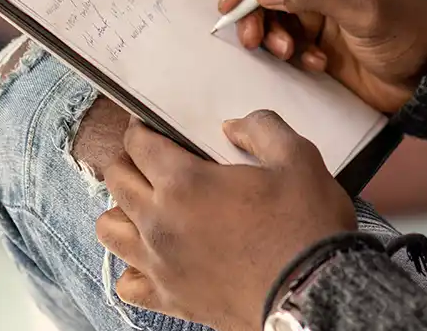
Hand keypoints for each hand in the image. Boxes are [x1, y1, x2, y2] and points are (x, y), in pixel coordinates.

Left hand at [98, 111, 356, 330]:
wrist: (316, 294)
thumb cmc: (305, 225)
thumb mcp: (296, 157)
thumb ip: (261, 127)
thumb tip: (232, 127)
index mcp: (184, 183)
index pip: (138, 145)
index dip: (143, 128)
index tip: (153, 125)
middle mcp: (160, 222)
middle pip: (117, 180)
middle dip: (130, 161)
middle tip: (156, 158)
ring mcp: (160, 265)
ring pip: (109, 229)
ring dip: (123, 210)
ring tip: (150, 204)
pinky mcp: (171, 300)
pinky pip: (127, 283)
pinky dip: (133, 266)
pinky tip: (157, 254)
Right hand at [220, 0, 426, 113]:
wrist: (426, 80)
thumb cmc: (409, 34)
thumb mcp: (368, 11)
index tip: (233, 1)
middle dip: (254, 8)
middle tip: (249, 37)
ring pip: (268, 8)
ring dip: (270, 33)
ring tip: (290, 53)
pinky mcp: (313, 25)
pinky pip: (281, 33)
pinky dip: (289, 50)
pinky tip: (316, 63)